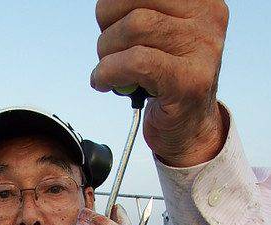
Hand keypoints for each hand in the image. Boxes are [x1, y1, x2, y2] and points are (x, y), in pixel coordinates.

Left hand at [91, 0, 229, 165]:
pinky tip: (103, 82)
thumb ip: (141, 13)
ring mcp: (202, 50)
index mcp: (200, 0)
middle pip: (135, 3)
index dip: (116, 3)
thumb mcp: (160, 35)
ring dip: (106, 52)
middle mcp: (207, 18)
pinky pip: (136, 62)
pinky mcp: (188, 81)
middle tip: (107, 49)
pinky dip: (108, 71)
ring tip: (108, 69)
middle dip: (107, 25)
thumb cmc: (167, 79)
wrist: (189, 127)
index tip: (109, 23)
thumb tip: (105, 5)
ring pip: (135, 27)